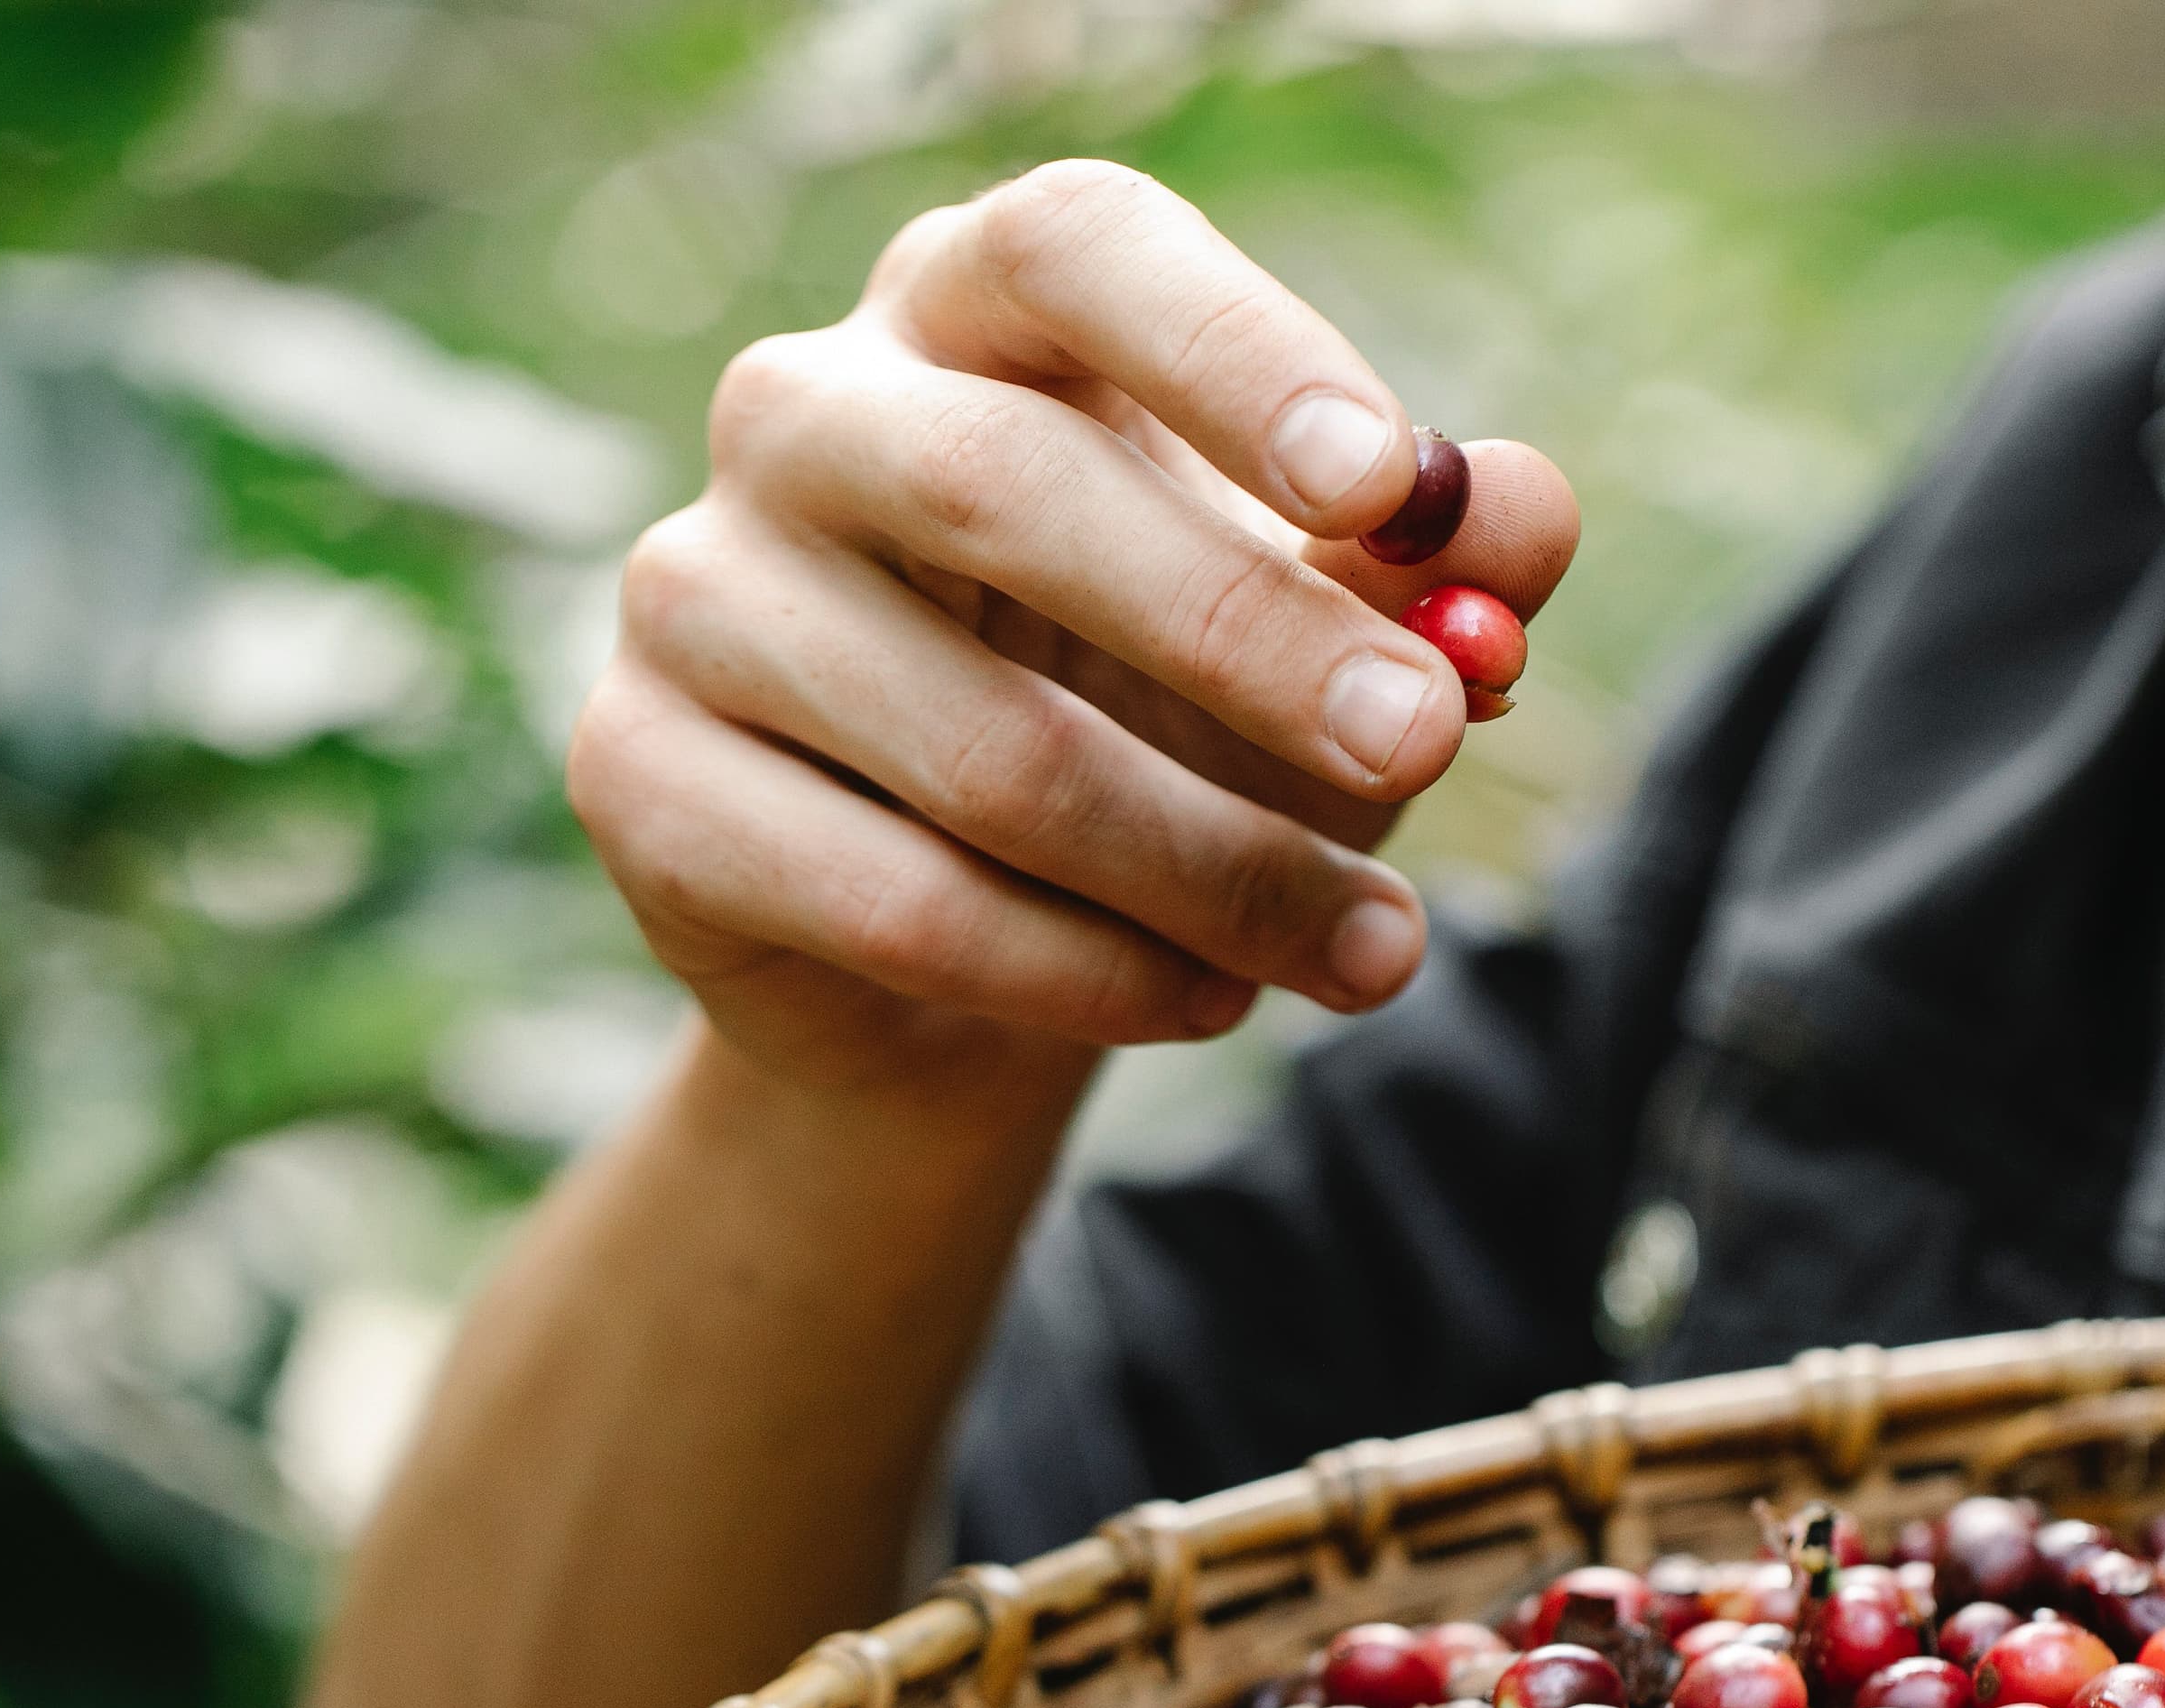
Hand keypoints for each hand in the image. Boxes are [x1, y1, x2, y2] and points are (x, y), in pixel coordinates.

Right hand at [568, 160, 1579, 1115]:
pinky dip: (1086, 976)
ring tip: (1374, 950)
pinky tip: (1207, 1001)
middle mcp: (804, 412)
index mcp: (973, 309)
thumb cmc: (1165, 724)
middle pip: (1012, 488)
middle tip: (1426, 747)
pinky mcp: (642, 777)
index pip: (1075, 250)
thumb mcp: (1320, 634)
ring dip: (1214, 871)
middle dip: (1251, 640)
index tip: (1386, 481)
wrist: (965, 955)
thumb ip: (1427, 565)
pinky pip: (896, 899)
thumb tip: (1523, 519)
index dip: (1231, 349)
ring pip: (982, 748)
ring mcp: (696, 591)